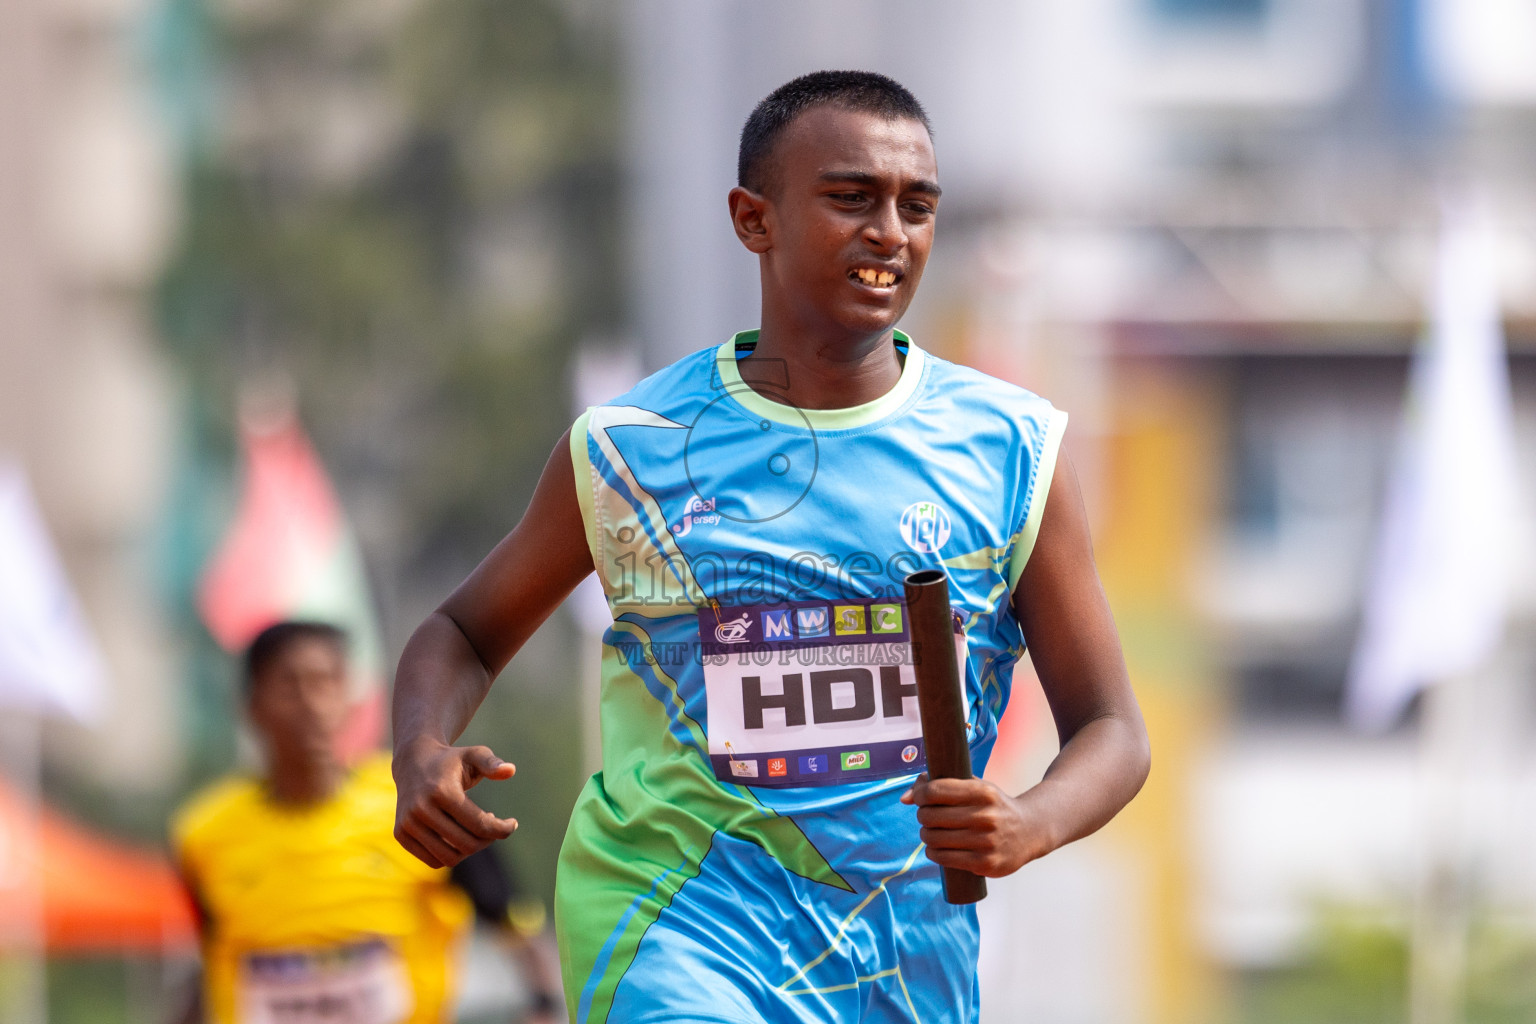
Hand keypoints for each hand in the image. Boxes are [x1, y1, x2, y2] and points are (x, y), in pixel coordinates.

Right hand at [393, 738, 517, 867]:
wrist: (413, 763)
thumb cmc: (451, 761)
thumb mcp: (474, 755)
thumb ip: (492, 763)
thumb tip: (511, 771)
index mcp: (441, 791)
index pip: (479, 824)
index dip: (501, 829)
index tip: (513, 824)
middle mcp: (420, 809)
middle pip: (466, 844)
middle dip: (487, 839)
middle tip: (494, 826)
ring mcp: (407, 824)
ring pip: (449, 858)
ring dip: (470, 850)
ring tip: (477, 831)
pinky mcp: (400, 834)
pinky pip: (433, 861)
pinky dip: (451, 855)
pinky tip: (459, 837)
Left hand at [900, 774, 1046, 877]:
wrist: (1031, 830)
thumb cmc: (994, 805)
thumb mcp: (976, 787)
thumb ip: (941, 785)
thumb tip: (904, 798)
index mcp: (982, 792)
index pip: (936, 791)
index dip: (920, 794)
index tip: (919, 797)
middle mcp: (985, 816)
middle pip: (931, 816)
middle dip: (922, 815)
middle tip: (926, 816)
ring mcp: (986, 842)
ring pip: (934, 839)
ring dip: (926, 835)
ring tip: (930, 832)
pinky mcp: (985, 863)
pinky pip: (945, 858)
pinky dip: (934, 853)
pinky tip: (937, 848)